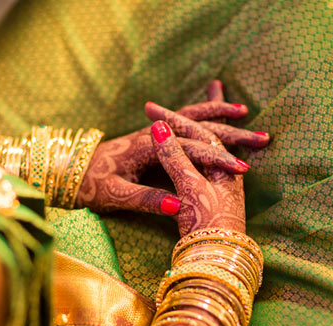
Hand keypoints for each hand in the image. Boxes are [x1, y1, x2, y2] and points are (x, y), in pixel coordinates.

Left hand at [76, 81, 266, 216]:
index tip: (242, 170)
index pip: (190, 149)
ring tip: (245, 114)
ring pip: (191, 117)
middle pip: (197, 127)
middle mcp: (152, 135)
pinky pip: (183, 122)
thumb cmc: (91, 185)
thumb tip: (178, 205)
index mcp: (146, 146)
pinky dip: (203, 117)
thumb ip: (147, 200)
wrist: (70, 172)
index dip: (217, 159)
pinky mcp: (152, 138)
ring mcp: (152, 133)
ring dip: (218, 115)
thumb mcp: (116, 197)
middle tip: (261, 137)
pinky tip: (216, 118)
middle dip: (230, 132)